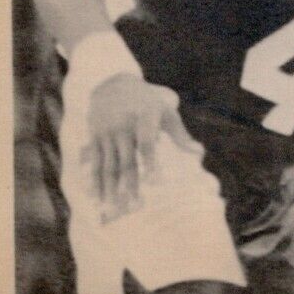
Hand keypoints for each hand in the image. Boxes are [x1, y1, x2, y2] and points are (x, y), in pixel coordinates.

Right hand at [81, 73, 201, 215]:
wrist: (111, 83)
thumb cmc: (146, 101)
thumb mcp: (165, 112)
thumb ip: (180, 135)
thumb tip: (200, 155)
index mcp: (144, 116)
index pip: (147, 144)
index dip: (151, 163)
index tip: (156, 183)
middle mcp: (123, 124)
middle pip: (127, 159)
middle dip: (130, 185)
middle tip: (134, 207)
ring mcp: (107, 131)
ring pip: (109, 164)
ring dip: (111, 188)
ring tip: (113, 209)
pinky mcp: (94, 137)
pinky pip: (94, 161)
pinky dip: (94, 180)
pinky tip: (95, 197)